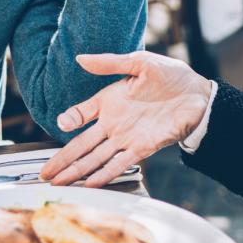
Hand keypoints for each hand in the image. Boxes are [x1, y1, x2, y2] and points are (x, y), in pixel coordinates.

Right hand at [39, 51, 212, 187]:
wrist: (199, 96)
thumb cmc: (171, 77)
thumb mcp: (140, 63)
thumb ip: (111, 63)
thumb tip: (81, 58)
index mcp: (110, 101)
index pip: (81, 114)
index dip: (69, 120)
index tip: (62, 124)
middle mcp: (114, 123)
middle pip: (81, 145)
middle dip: (62, 160)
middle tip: (43, 174)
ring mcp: (126, 138)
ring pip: (95, 158)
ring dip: (77, 172)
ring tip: (59, 184)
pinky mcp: (142, 148)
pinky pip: (119, 164)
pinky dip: (104, 174)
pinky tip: (90, 183)